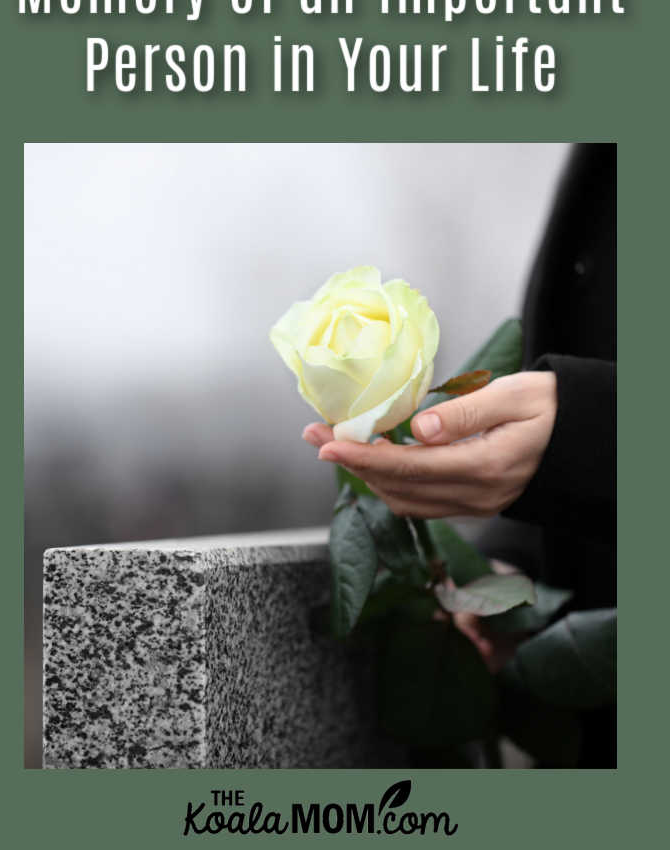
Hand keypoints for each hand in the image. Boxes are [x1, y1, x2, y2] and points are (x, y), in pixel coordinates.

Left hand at [302, 371, 556, 518]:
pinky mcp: (473, 502)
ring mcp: (475, 504)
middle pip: (398, 487)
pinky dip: (390, 483)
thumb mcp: (514, 396)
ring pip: (406, 500)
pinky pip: (421, 502)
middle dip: (353, 464)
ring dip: (367, 475)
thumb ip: (465, 413)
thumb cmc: (551, 407)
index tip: (328, 444)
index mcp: (484, 466)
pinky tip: (375, 460)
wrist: (583, 438)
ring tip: (338, 445)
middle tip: (317, 436)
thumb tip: (418, 428)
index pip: (408, 467)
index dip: (363, 457)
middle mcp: (476, 494)